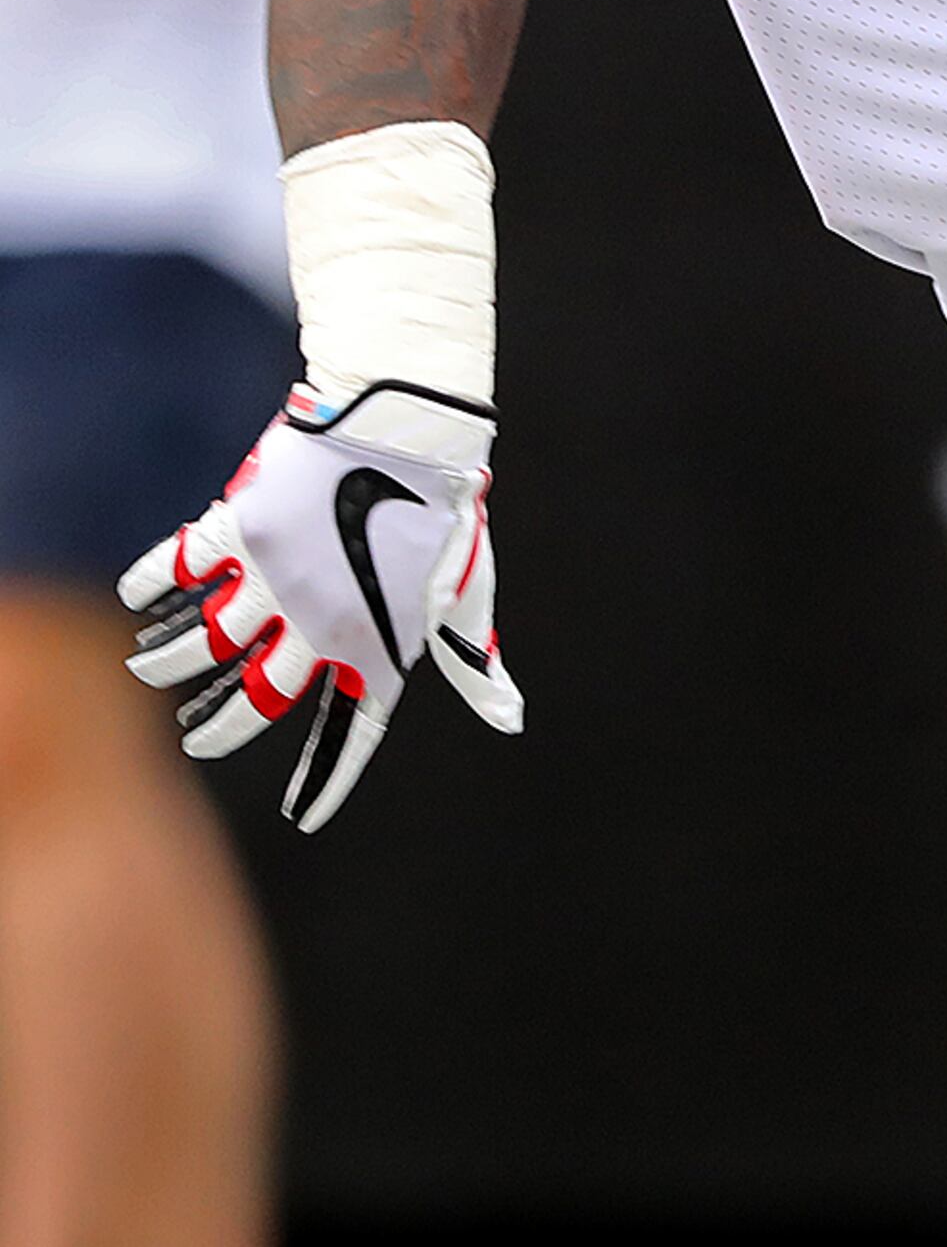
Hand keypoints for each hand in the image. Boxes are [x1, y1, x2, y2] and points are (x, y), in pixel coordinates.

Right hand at [122, 381, 522, 831]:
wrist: (412, 428)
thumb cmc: (446, 511)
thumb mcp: (467, 592)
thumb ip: (473, 661)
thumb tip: (511, 719)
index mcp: (376, 642)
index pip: (351, 730)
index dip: (327, 778)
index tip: (304, 818)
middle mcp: (317, 624)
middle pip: (254, 703)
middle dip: (220, 729)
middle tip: (198, 738)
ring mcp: (274, 580)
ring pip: (201, 647)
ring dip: (169, 665)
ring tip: (150, 671)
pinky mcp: (242, 531)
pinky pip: (177, 572)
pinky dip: (148, 589)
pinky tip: (136, 601)